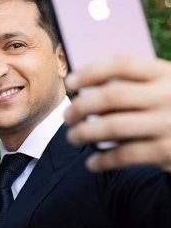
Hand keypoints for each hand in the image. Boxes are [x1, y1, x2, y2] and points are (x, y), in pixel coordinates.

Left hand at [64, 56, 170, 171]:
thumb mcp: (162, 89)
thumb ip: (133, 87)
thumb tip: (85, 94)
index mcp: (165, 73)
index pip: (121, 64)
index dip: (90, 71)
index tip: (70, 82)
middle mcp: (168, 95)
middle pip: (112, 96)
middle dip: (81, 106)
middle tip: (66, 116)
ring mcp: (168, 123)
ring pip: (113, 126)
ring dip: (84, 133)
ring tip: (72, 137)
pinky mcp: (167, 152)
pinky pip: (125, 155)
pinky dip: (103, 161)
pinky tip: (91, 163)